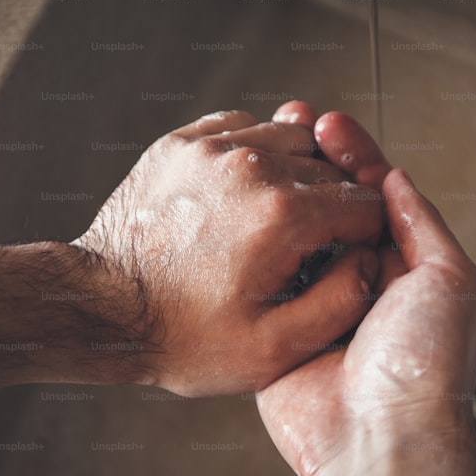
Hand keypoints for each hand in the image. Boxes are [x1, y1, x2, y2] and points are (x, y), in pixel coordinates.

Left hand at [73, 110, 384, 396]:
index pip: (365, 204)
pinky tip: (247, 192)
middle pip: (332, 169)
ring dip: (299, 173)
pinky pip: (245, 127)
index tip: (343, 257)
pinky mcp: (182, 144)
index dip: (365, 236)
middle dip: (334, 204)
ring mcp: (213, 149)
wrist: (104, 310)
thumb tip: (371, 258)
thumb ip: (342, 301)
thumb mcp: (276, 347)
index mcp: (283, 217)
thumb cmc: (184, 337)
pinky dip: (257, 153)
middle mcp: (253, 168)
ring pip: (292, 138)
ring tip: (281, 217)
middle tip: (311, 243)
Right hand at [255, 105, 475, 475]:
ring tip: (262, 157)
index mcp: (407, 272)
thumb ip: (420, 224)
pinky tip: (243, 215)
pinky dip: (257, 250)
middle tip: (290, 125)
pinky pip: (267, 284)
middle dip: (314, 170)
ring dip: (283, 202)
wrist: (378, 438)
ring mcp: (319, 308)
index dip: (355, 158)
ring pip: (297, 242)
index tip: (327, 125)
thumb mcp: (450, 278)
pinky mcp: (282, 332)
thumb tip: (394, 178)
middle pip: (334, 213)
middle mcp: (362, 287)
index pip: (378, 198)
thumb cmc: (424, 367)